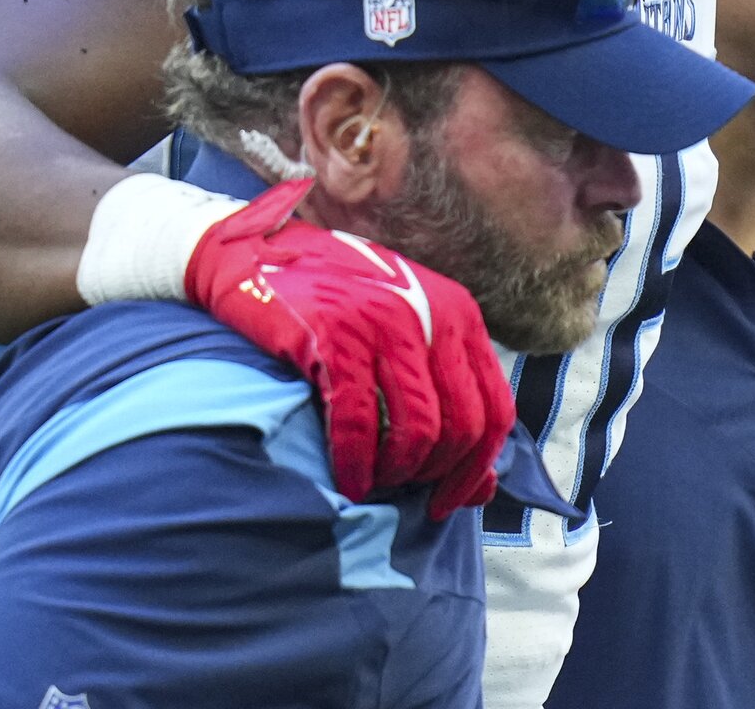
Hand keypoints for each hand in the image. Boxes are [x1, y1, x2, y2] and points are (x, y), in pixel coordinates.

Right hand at [185, 179, 514, 518]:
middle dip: (436, 475)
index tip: (449, 499)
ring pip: (419, 429)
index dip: (477, 466)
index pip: (496, 407)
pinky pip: (360, 423)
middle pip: (462, 425)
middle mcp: (433, 316)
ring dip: (397, 473)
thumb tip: (485, 486)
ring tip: (374, 484)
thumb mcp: (407, 335)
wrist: (258, 255)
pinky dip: (357, 463)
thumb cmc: (337, 303)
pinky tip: (348, 479)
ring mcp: (386, 324)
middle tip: (405, 494)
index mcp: (460, 314)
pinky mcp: (336, 337)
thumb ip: (446, 396)